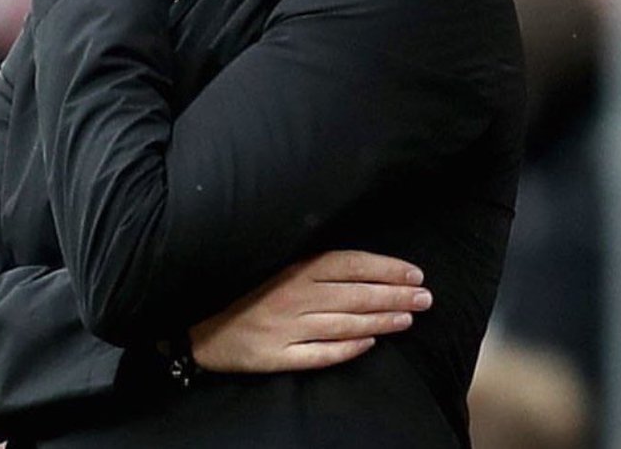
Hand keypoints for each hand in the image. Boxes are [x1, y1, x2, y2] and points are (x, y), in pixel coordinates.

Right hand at [189, 250, 431, 372]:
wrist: (194, 324)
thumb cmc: (239, 289)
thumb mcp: (271, 265)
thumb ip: (310, 265)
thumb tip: (359, 263)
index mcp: (293, 269)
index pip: (349, 264)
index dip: (385, 268)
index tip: (415, 273)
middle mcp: (293, 297)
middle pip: (355, 294)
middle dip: (395, 295)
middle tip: (426, 298)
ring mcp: (286, 328)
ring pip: (345, 324)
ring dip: (381, 321)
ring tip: (408, 320)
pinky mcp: (277, 356)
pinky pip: (319, 354)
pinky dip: (346, 349)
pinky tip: (369, 345)